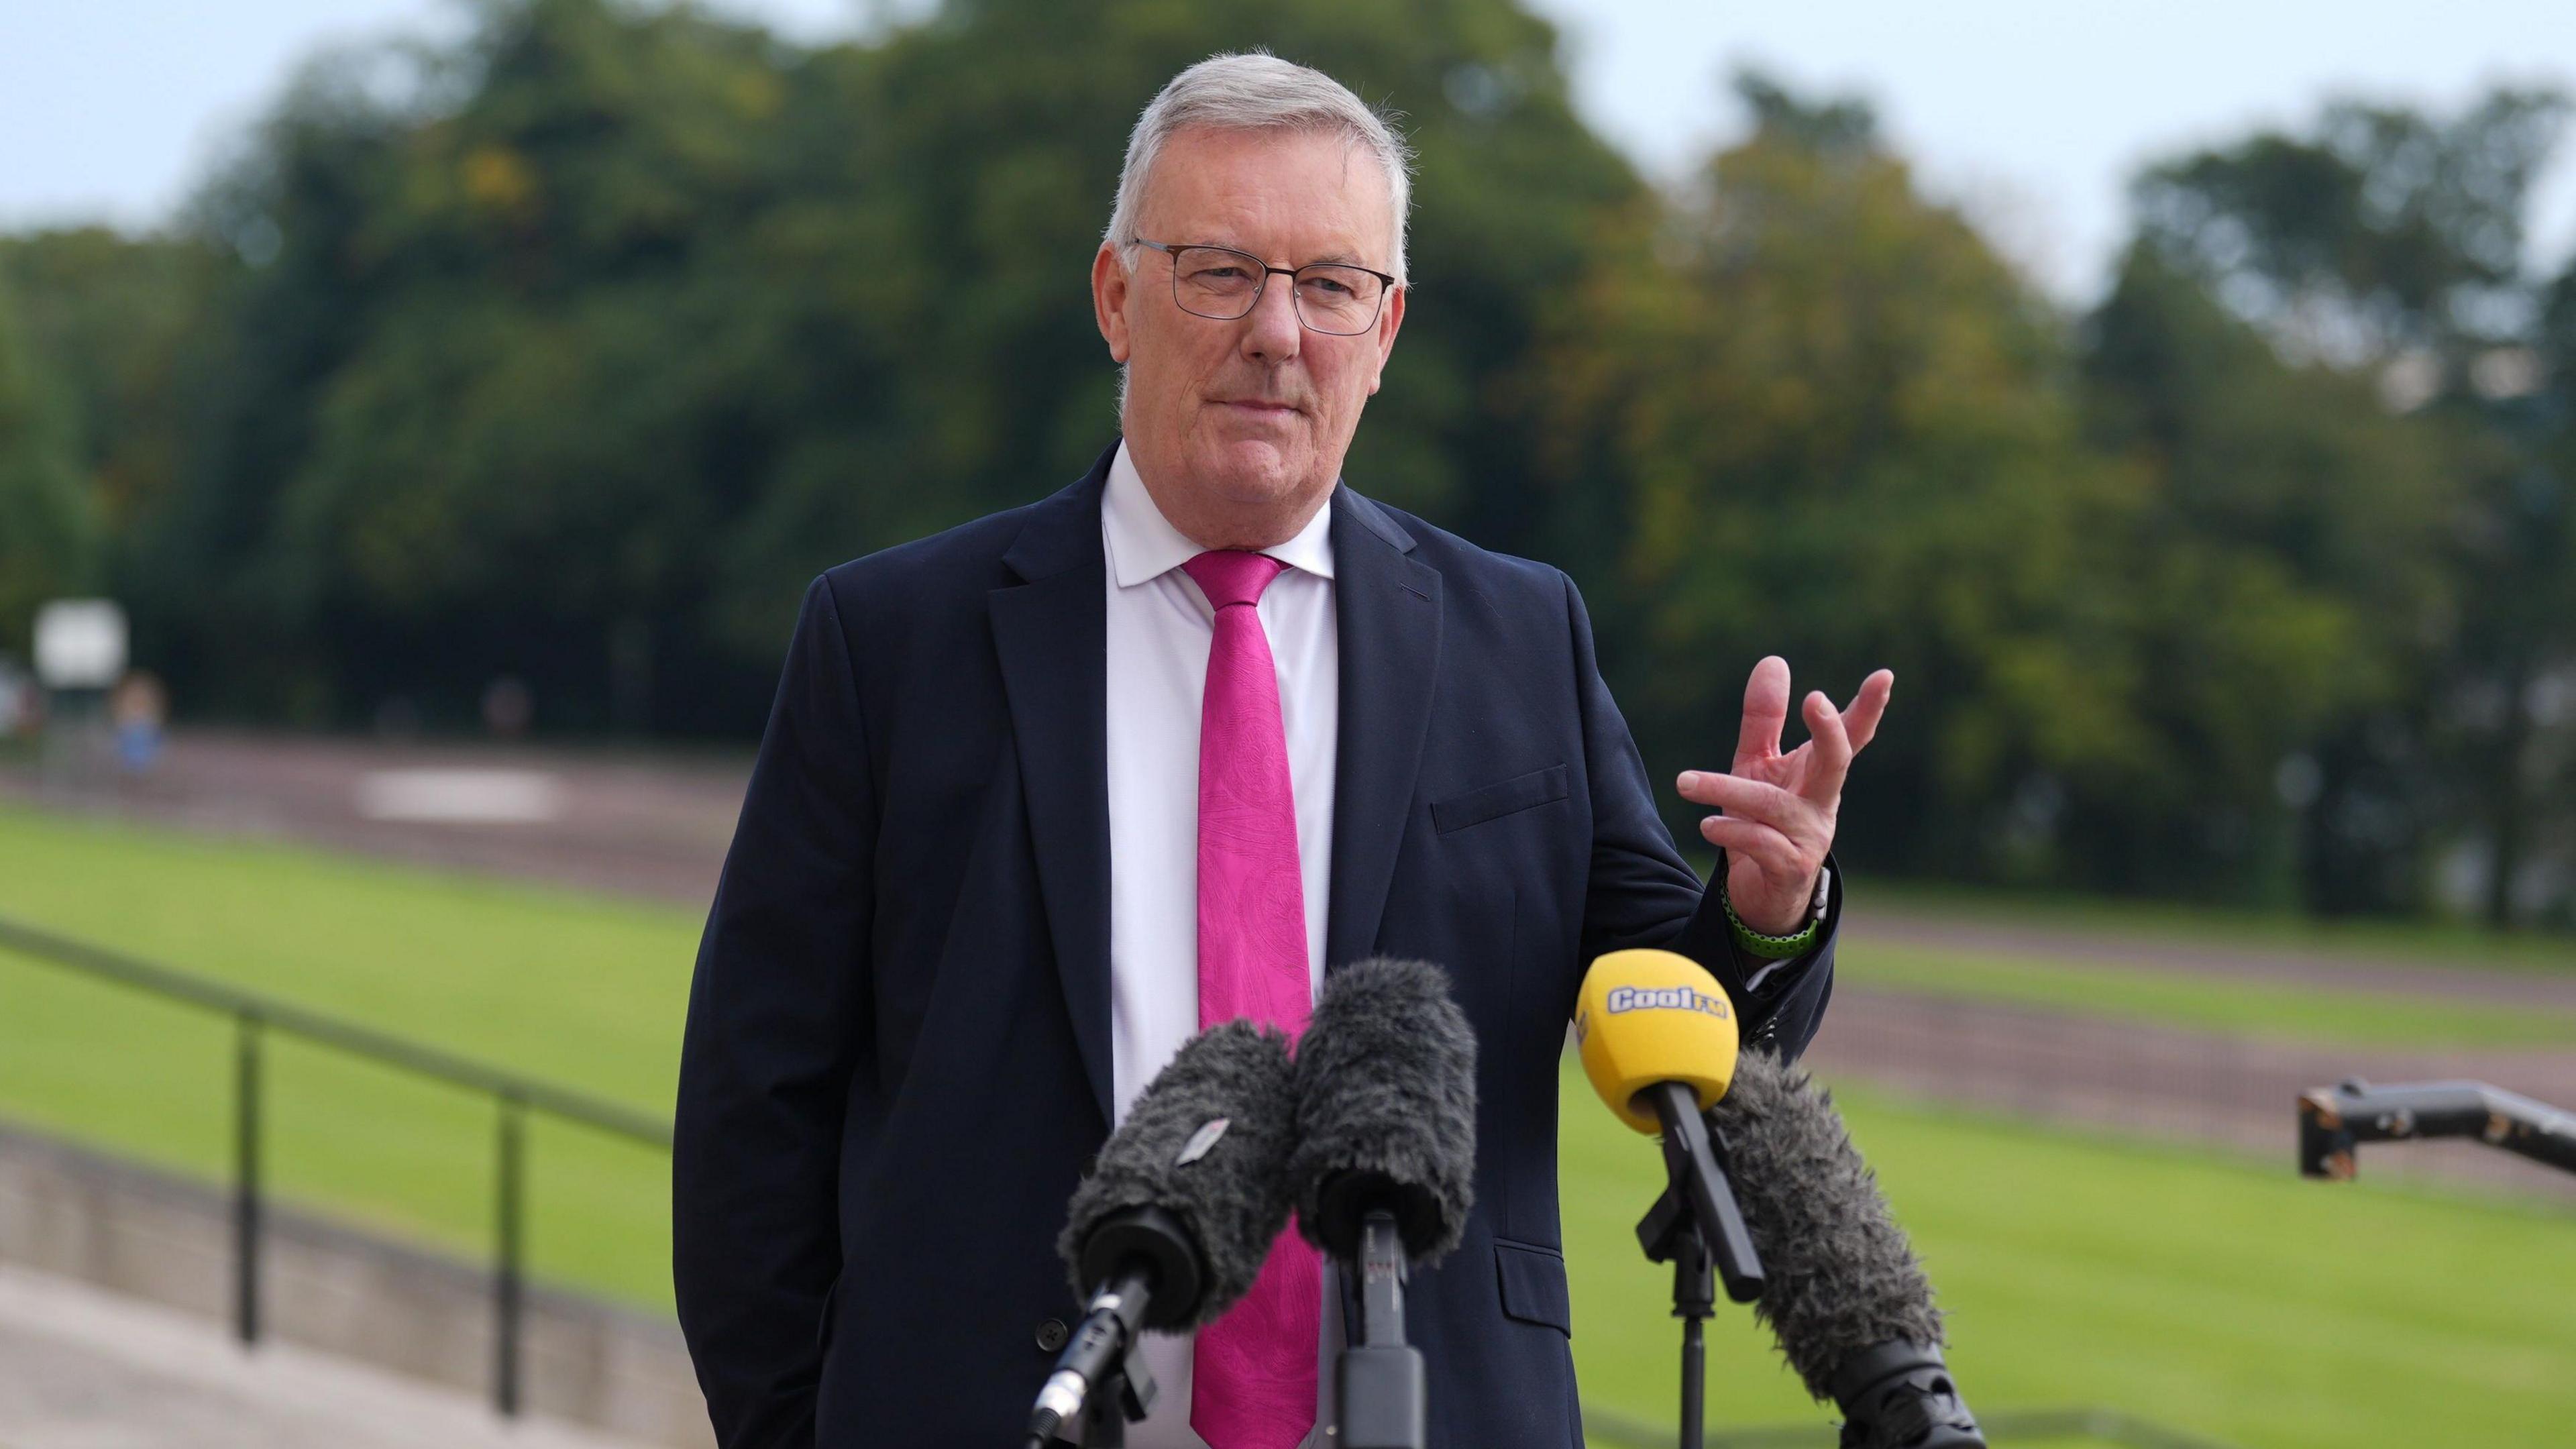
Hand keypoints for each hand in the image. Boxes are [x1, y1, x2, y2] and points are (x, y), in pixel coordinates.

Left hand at [1676, 657, 1892, 935]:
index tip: (1885, 676)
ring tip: (1685, 782)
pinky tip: (1708, 825)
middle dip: (1828, 730)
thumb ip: (1764, 718)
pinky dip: (1731, 831)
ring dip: (1727, 791)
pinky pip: (1760, 842)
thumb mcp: (1757, 765)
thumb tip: (1774, 660)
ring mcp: (1810, 837)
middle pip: (1836, 761)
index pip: (1851, 737)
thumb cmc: (1762, 820)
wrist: (1759, 894)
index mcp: (1818, 773)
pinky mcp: (1790, 868)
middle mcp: (1822, 802)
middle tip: (1815, 698)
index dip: (1868, 708)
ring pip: (1774, 806)